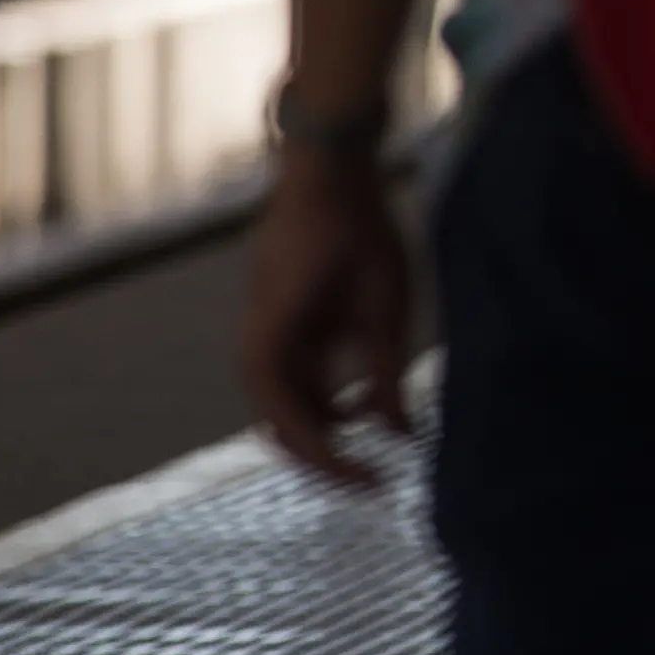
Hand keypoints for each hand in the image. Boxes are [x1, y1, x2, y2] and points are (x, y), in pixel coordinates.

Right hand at [240, 148, 416, 489]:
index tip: (375, 483)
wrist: (327, 171)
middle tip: (374, 480)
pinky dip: (326, 398)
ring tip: (381, 442)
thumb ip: (388, 373)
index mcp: (270, 344)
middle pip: (282, 426)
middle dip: (326, 459)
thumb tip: (399, 435)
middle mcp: (255, 346)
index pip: (296, 428)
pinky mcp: (279, 324)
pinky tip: (369, 402)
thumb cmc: (357, 230)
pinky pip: (295, 378)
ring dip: (327, 429)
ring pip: (287, 405)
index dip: (334, 465)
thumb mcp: (385, 305)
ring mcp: (263, 334)